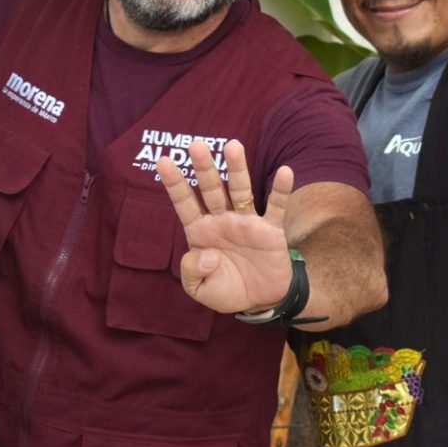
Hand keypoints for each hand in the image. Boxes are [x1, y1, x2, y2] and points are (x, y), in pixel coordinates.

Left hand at [156, 139, 294, 313]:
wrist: (260, 301)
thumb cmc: (226, 290)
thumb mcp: (200, 289)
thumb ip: (192, 272)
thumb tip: (207, 254)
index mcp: (200, 231)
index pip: (184, 203)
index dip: (174, 183)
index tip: (162, 161)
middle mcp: (222, 220)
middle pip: (211, 189)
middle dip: (204, 168)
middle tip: (195, 145)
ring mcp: (247, 222)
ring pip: (241, 191)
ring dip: (237, 169)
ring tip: (233, 146)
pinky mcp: (270, 230)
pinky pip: (276, 206)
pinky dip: (280, 189)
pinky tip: (285, 171)